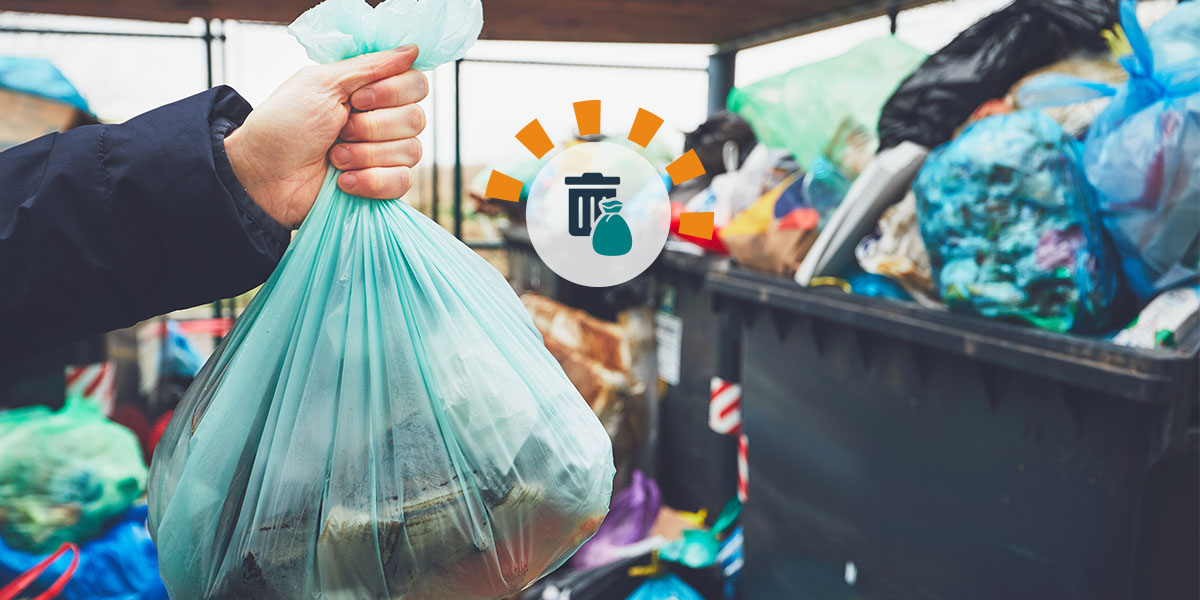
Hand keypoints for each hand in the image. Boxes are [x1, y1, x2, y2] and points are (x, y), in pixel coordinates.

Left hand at [224, 45, 427, 228]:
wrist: (263, 176)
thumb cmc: (284, 125)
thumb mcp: (322, 84)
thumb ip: (370, 66)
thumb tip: (413, 50)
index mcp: (370, 90)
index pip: (416, 84)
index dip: (392, 92)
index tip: (356, 98)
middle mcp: (382, 120)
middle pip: (416, 118)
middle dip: (372, 127)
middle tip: (339, 130)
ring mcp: (383, 154)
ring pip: (411, 151)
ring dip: (366, 155)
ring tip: (334, 157)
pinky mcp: (381, 185)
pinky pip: (403, 182)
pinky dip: (372, 181)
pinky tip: (344, 182)